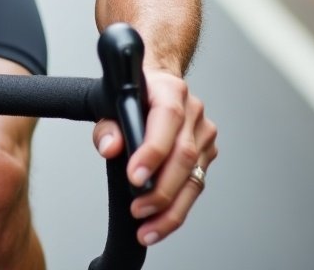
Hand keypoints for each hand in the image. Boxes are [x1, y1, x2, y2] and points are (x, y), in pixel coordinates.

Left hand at [93, 68, 216, 247]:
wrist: (157, 84)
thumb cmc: (134, 93)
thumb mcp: (110, 101)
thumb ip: (107, 125)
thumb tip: (110, 148)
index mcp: (170, 90)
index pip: (167, 118)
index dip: (153, 150)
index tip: (134, 177)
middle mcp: (192, 111)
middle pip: (183, 155)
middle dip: (161, 189)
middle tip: (138, 210)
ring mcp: (203, 134)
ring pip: (194, 178)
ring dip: (170, 209)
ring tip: (148, 228)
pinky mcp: (207, 154)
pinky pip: (195, 186)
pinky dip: (178, 208)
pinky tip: (161, 222)